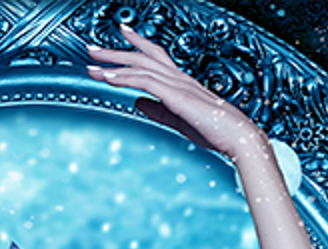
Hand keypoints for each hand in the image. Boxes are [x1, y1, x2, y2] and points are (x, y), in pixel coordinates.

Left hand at [87, 26, 264, 161]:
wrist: (236, 135)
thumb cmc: (214, 130)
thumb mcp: (177, 119)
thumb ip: (156, 110)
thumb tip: (137, 103)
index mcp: (180, 81)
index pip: (155, 54)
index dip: (137, 43)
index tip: (121, 32)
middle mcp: (178, 77)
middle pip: (141, 57)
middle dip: (114, 52)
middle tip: (90, 49)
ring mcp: (177, 84)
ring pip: (140, 66)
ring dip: (112, 65)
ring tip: (90, 65)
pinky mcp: (176, 95)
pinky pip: (145, 81)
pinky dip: (124, 78)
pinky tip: (108, 79)